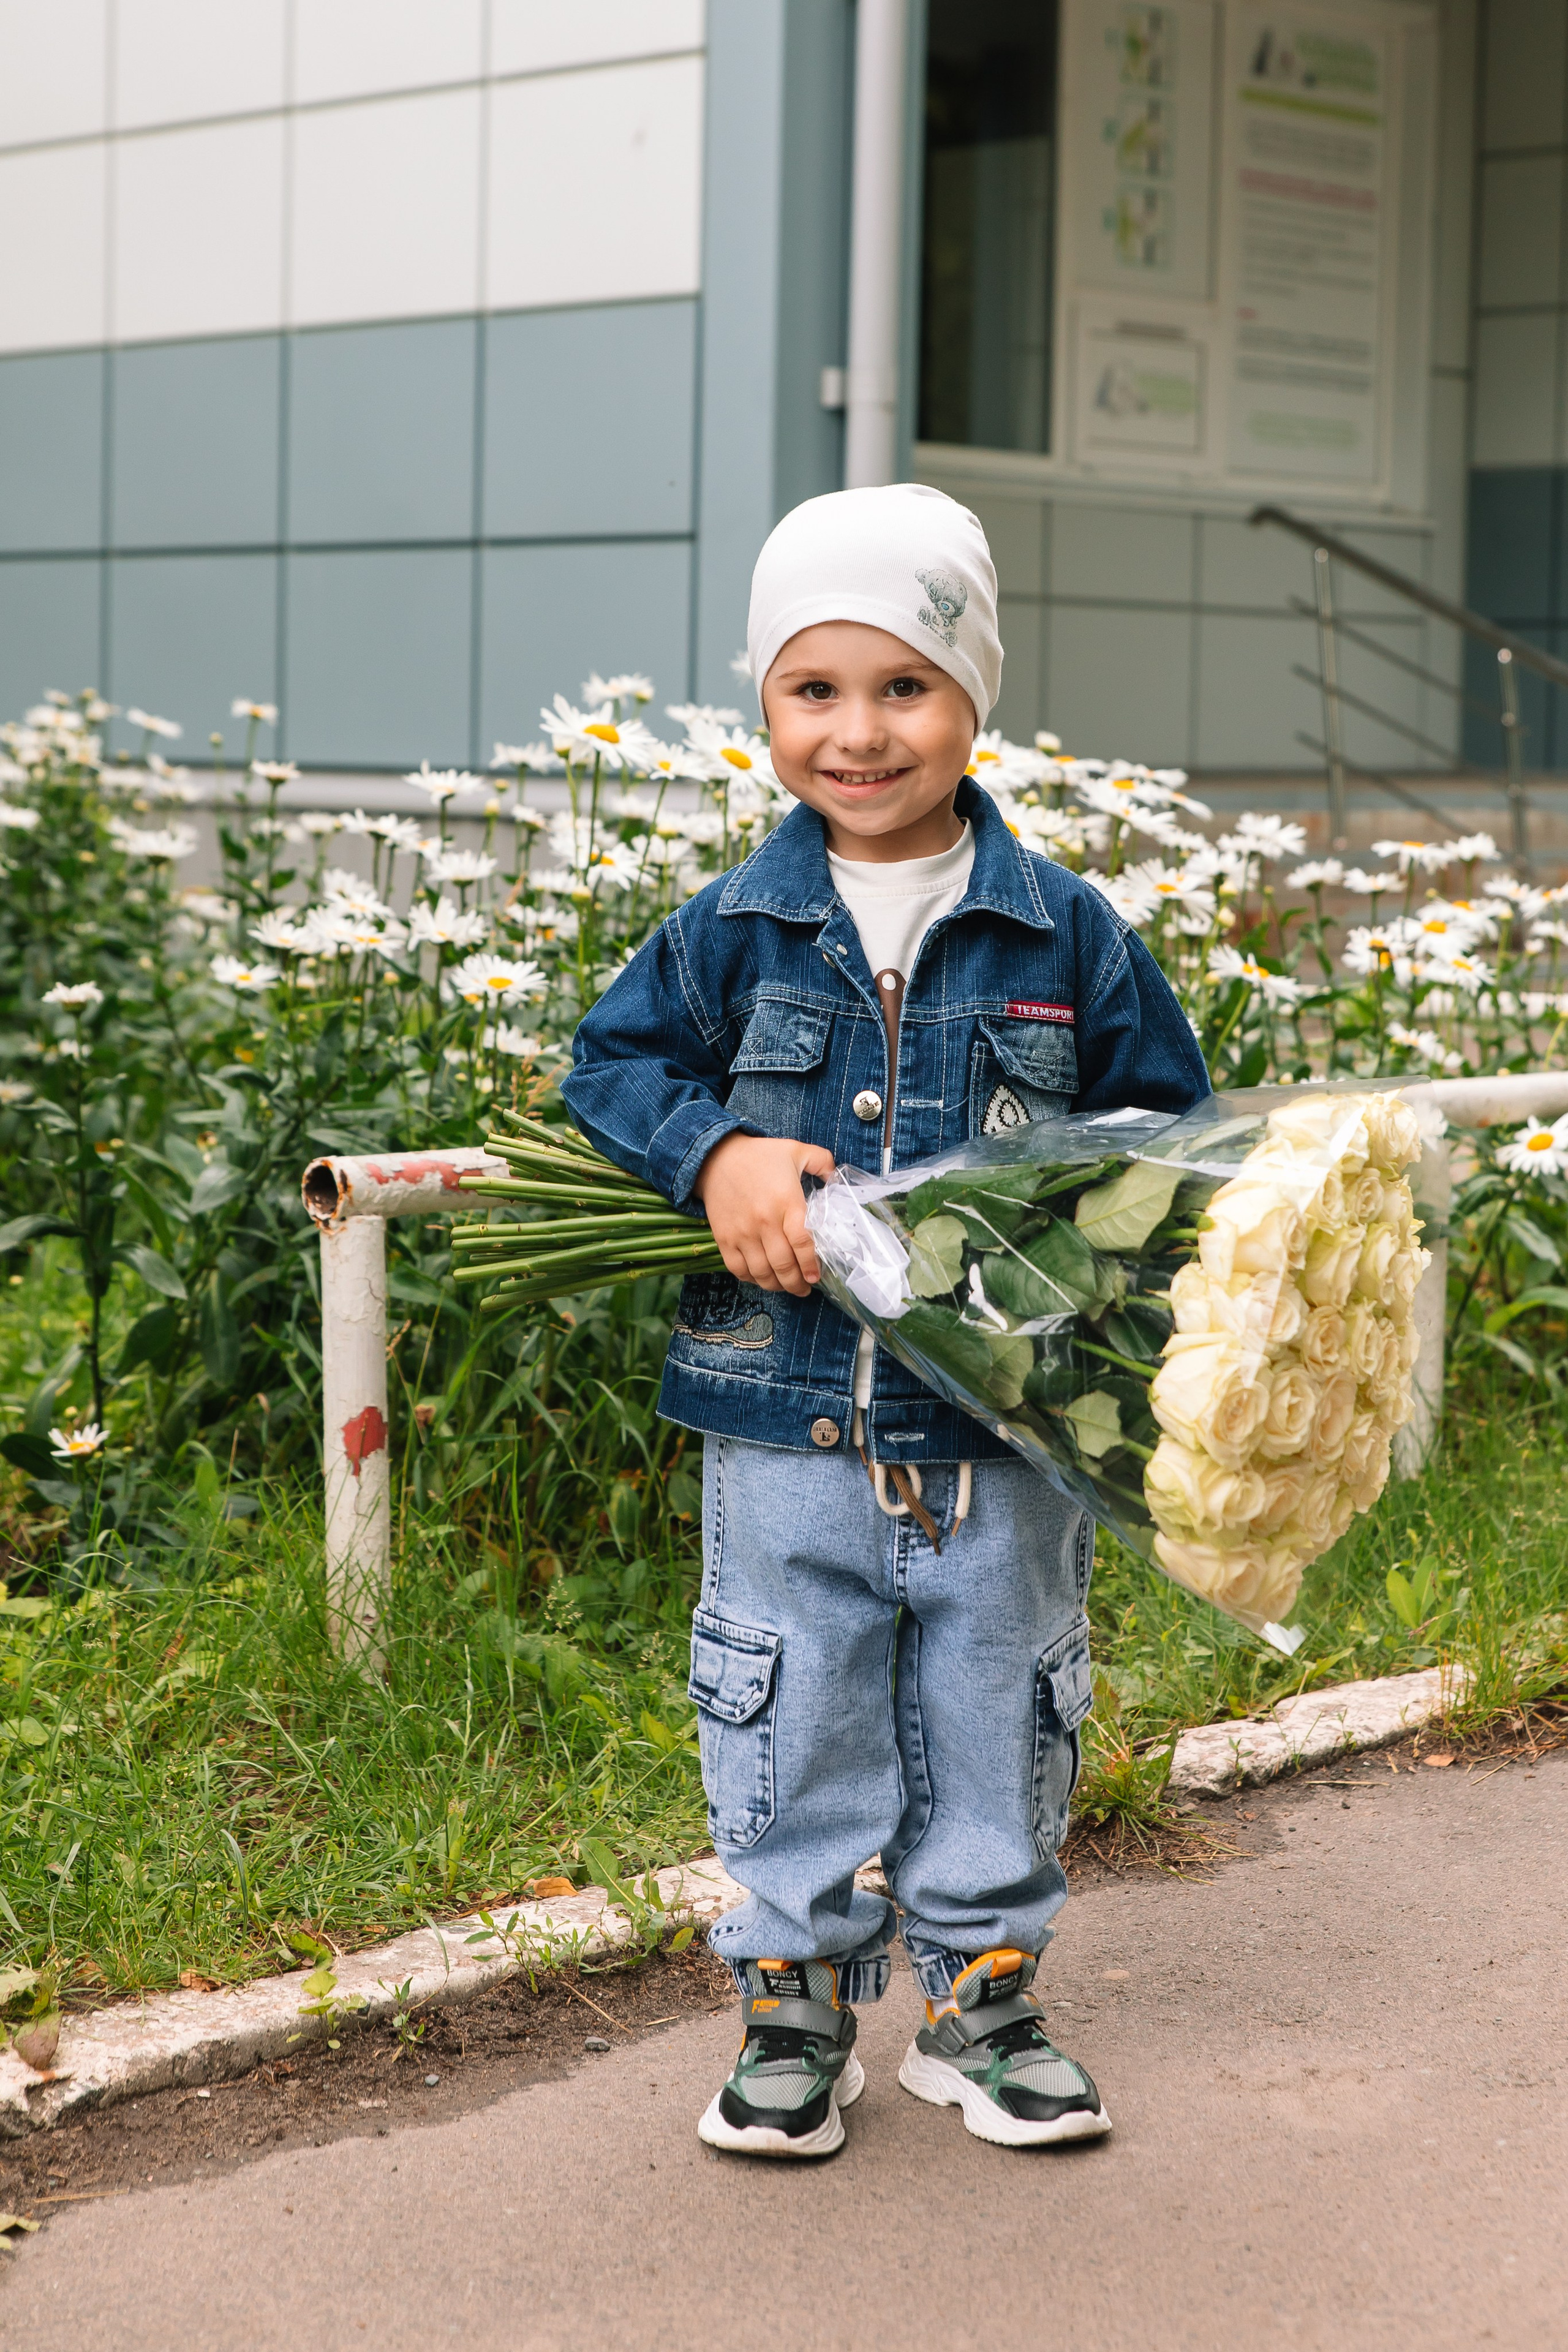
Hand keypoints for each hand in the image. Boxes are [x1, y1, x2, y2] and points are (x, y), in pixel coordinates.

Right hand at [692, 1133, 834, 1295]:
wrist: (716, 1157)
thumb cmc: (760, 1155)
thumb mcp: (796, 1150)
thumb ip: (823, 1162)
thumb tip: (836, 1179)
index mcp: (786, 1202)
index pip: (802, 1243)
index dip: (810, 1265)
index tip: (816, 1276)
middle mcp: (764, 1221)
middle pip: (783, 1264)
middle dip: (797, 1283)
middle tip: (805, 1288)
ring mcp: (742, 1233)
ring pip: (762, 1272)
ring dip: (776, 1286)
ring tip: (786, 1287)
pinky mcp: (724, 1238)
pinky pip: (738, 1269)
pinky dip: (752, 1279)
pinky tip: (762, 1278)